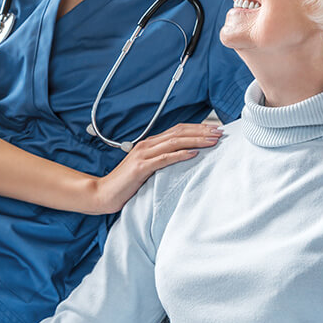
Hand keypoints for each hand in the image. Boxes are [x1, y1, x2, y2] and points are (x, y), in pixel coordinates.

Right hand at [93, 123, 223, 213]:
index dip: (197, 129)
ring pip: (175, 142)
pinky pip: (164, 158)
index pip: (178, 130)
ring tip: (212, 141)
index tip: (214, 130)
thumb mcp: (147, 169)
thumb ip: (161, 161)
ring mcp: (143, 154)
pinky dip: (181, 154)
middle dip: (201, 131)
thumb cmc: (126, 184)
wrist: (103, 193)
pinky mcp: (141, 167)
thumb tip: (184, 160)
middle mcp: (147, 144)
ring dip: (196, 140)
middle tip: (220, 132)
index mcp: (150, 143)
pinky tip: (194, 153)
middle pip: (179, 132)